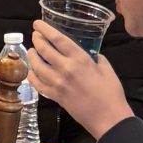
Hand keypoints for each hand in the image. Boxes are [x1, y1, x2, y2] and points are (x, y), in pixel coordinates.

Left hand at [27, 21, 131, 140]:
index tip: (38, 24)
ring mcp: (58, 83)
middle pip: (44, 50)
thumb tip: (91, 54)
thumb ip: (97, 59)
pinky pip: (37, 84)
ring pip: (37, 66)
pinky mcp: (55, 96)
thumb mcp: (107, 69)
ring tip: (32, 51)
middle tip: (35, 35)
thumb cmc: (111, 93)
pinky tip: (31, 71)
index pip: (58, 39)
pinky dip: (31, 76)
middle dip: (36, 39)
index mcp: (80, 59)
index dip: (45, 29)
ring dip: (32, 56)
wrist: (108, 118)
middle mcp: (66, 69)